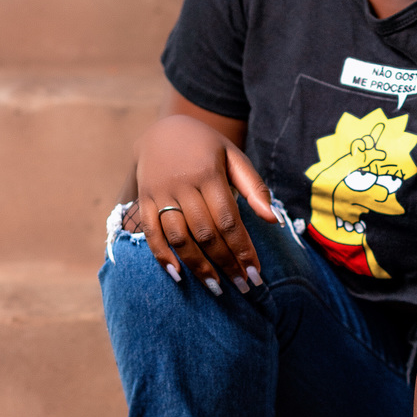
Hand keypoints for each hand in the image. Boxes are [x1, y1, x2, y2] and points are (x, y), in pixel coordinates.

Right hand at [127, 114, 275, 294]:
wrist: (163, 129)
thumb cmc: (207, 147)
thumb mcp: (234, 157)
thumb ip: (254, 187)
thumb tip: (273, 220)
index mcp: (208, 173)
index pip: (228, 219)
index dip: (242, 248)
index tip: (255, 272)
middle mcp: (182, 184)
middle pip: (205, 232)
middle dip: (225, 262)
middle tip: (242, 286)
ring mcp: (159, 192)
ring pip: (178, 236)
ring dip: (197, 265)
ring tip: (215, 287)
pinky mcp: (143, 198)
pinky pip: (150, 231)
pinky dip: (161, 255)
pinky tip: (178, 275)